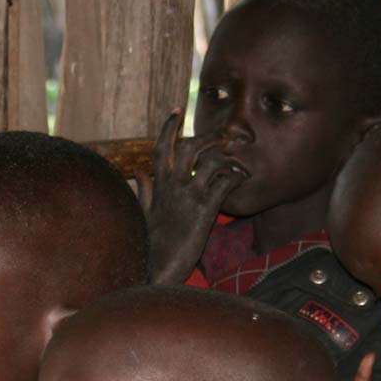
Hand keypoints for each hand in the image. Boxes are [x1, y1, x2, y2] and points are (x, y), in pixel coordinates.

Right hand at [144, 108, 246, 284]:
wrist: (156, 271)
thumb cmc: (150, 245)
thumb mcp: (144, 214)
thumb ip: (144, 190)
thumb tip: (138, 172)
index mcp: (158, 185)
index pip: (161, 147)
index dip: (169, 126)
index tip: (178, 109)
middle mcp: (173, 186)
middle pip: (190, 146)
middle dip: (210, 137)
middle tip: (224, 137)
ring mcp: (189, 197)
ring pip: (210, 160)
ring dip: (228, 155)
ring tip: (239, 159)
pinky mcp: (205, 210)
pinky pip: (225, 182)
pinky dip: (236, 175)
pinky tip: (242, 178)